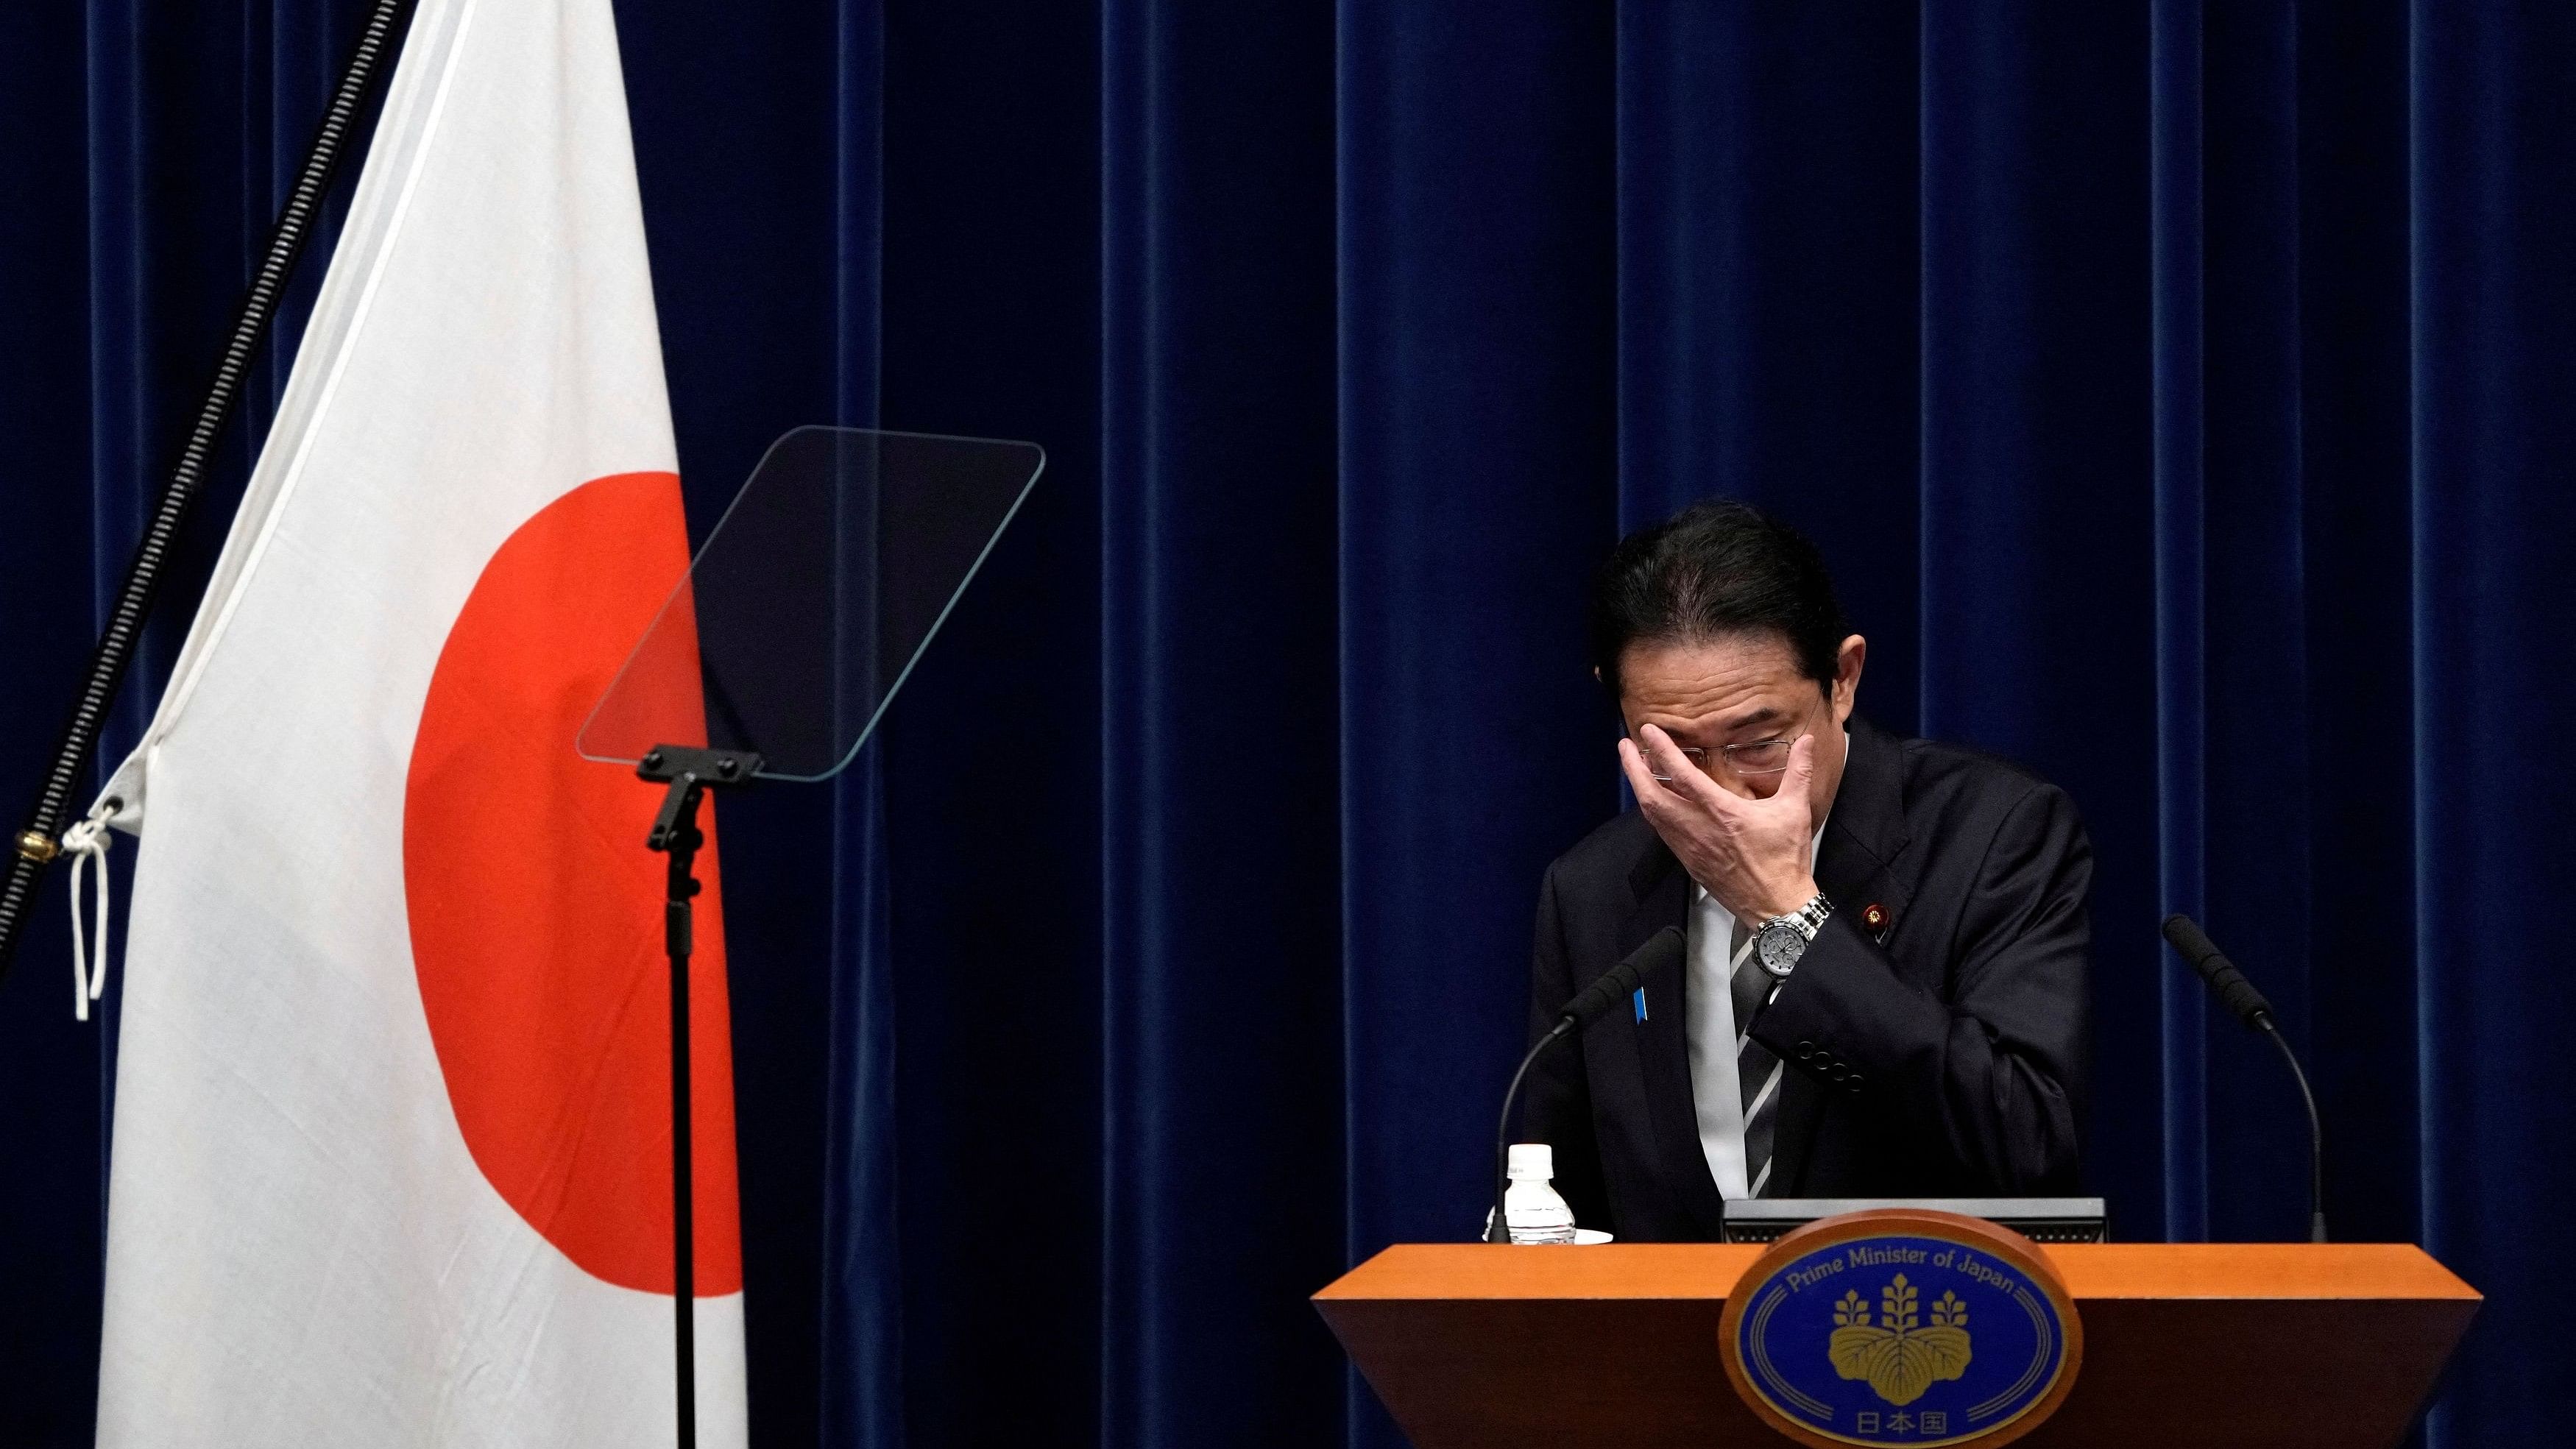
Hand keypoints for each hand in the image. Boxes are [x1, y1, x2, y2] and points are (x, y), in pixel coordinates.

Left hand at [1617, 724, 1821, 924]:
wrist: (1776, 905)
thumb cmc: (1785, 860)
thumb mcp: (1795, 810)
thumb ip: (1799, 771)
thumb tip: (1807, 743)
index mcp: (1722, 813)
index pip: (1682, 775)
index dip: (1661, 750)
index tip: (1648, 731)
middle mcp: (1699, 829)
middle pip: (1652, 795)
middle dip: (1633, 768)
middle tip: (1625, 747)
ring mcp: (1690, 847)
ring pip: (1652, 815)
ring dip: (1640, 788)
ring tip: (1635, 768)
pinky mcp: (1688, 862)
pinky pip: (1662, 832)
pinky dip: (1653, 812)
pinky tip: (1654, 801)